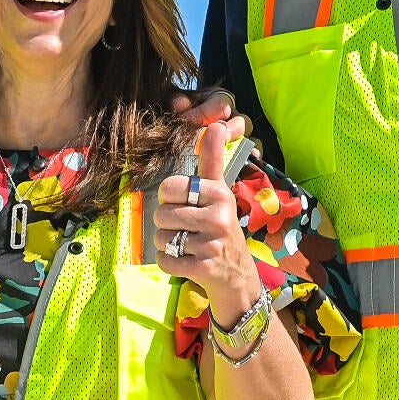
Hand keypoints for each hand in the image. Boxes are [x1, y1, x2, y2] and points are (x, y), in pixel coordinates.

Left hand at [151, 109, 266, 327]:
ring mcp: (212, 243)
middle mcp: (219, 216)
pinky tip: (188, 261)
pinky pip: (166, 260)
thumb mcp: (219, 193)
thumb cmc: (219, 227)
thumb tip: (217, 123)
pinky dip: (170, 263)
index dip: (168, 197)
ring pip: (162, 238)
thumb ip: (212, 159)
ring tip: (188, 245)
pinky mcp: (204, 267)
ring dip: (168, 244)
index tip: (184, 204)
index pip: (170, 186)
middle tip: (187, 229)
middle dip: (167, 224)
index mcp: (219, 193)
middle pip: (162, 214)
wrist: (236, 275)